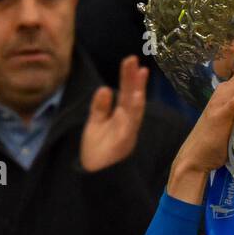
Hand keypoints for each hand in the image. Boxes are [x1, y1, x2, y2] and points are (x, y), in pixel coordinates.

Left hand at [80, 55, 147, 172]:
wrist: (93, 175)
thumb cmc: (96, 152)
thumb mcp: (95, 124)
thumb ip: (100, 108)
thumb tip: (104, 88)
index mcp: (120, 117)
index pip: (125, 94)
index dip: (129, 78)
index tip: (132, 62)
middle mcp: (127, 122)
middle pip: (131, 97)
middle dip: (134, 79)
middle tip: (134, 60)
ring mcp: (127, 132)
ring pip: (134, 109)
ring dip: (137, 91)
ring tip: (139, 73)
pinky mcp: (125, 142)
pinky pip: (131, 125)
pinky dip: (134, 111)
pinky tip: (136, 98)